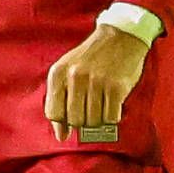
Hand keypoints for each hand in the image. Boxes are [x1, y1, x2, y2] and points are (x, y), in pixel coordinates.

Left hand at [44, 24, 149, 142]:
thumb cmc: (92, 58)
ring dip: (99, 119)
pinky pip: (111, 117)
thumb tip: (61, 136)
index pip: (53, 113)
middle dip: (83, 121)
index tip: (71, 121)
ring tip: (102, 104)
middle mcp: (75, 77)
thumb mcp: (68, 71)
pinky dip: (112, 116)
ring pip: (93, 121)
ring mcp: (96, 82)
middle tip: (90, 110)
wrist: (120, 36)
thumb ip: (59, 100)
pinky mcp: (116, 87)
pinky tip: (113, 103)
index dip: (62, 123)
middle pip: (75, 120)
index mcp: (58, 73)